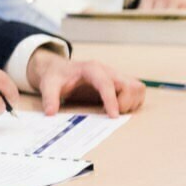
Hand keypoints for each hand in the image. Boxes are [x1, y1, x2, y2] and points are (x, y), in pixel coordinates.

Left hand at [26, 50, 144, 117]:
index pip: (106, 83)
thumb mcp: (48, 85)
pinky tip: (119, 108)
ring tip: (115, 111)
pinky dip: (133, 102)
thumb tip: (50, 112)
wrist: (59, 69)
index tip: (113, 116)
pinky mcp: (120, 83)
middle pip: (130, 85)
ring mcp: (116, 76)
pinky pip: (137, 91)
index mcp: (91, 69)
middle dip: (124, 103)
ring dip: (131, 103)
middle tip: (110, 114)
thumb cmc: (56, 76)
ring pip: (137, 88)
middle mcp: (107, 71)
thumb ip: (49, 97)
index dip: (111, 100)